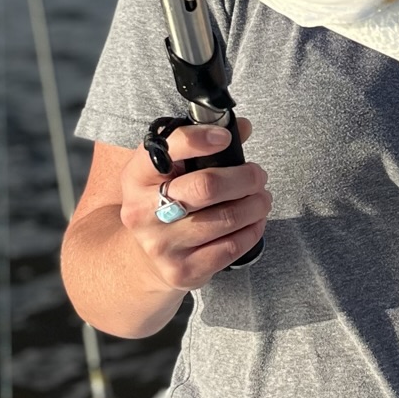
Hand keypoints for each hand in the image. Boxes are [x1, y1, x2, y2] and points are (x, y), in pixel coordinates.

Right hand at [118, 119, 270, 290]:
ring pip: (226, 218)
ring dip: (255, 204)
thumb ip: (200, 145)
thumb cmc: (163, 202)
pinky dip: (252, 231)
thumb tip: (242, 127)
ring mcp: (161, 244)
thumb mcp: (168, 170)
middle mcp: (142, 211)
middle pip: (207, 187)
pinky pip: (231, 247)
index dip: (200, 140)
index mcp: (136, 177)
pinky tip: (255, 221)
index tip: (225, 138)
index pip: (168, 149)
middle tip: (258, 175)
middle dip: (244, 177)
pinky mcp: (182, 270)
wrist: (143, 257)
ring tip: (262, 198)